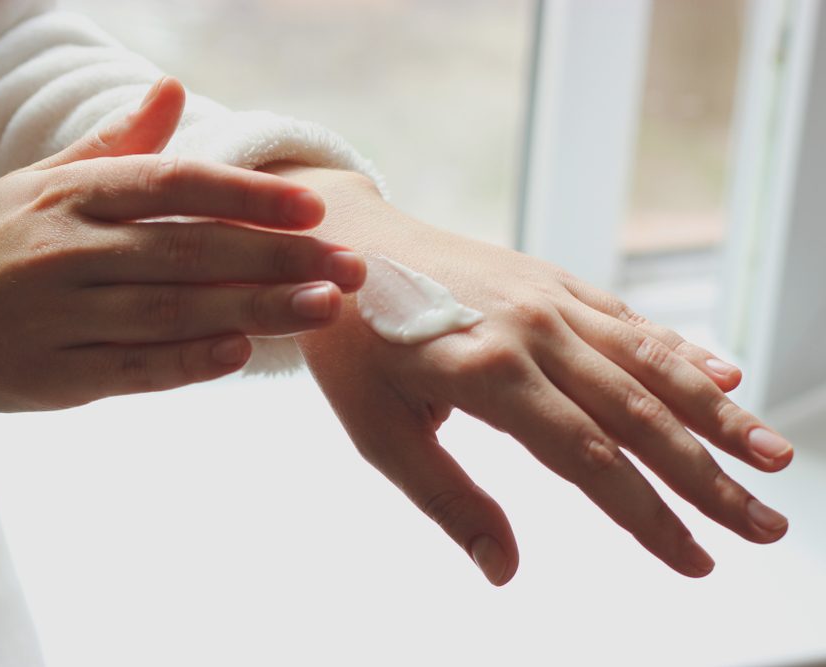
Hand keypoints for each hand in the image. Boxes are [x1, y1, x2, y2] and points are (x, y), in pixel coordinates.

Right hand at [0, 79, 364, 433]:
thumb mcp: (41, 183)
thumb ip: (114, 145)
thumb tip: (173, 92)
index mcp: (72, 196)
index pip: (174, 186)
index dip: (247, 196)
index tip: (314, 208)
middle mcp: (69, 251)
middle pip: (191, 251)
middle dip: (279, 259)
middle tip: (351, 267)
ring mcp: (62, 317)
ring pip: (175, 311)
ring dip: (257, 310)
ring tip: (325, 308)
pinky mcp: (56, 377)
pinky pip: (135, 369)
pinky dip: (191, 361)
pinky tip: (245, 353)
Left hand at [272, 165, 791, 584]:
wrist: (340, 247)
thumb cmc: (350, 344)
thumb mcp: (377, 430)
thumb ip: (447, 497)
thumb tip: (504, 570)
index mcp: (489, 374)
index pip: (591, 461)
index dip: (649, 518)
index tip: (697, 562)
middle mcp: (534, 331)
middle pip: (641, 414)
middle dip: (710, 477)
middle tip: (769, 527)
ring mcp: (549, 297)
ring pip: (653, 360)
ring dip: (718, 412)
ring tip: (774, 457)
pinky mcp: (551, 278)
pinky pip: (629, 319)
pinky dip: (681, 350)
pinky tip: (724, 374)